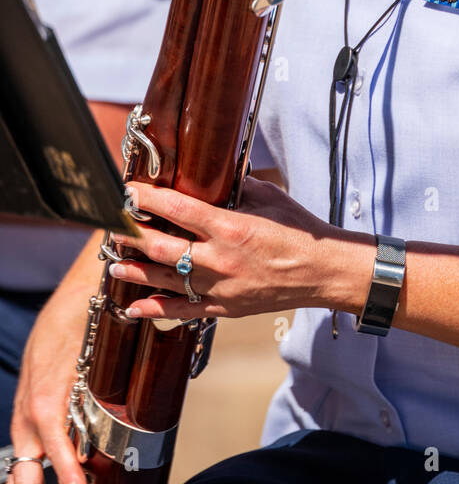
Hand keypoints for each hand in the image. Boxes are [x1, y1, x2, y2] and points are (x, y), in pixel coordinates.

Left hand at [0, 260, 95, 483]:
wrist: (84, 292)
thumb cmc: (81, 330)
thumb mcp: (73, 378)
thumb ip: (80, 409)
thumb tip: (101, 436)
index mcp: (31, 416)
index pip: (17, 471)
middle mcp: (26, 416)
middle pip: (18, 479)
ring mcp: (35, 406)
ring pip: (30, 467)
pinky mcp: (52, 393)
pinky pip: (57, 438)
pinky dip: (66, 465)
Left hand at [109, 177, 355, 320]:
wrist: (322, 271)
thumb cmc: (298, 231)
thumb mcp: (269, 197)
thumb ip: (237, 186)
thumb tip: (215, 172)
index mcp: (231, 226)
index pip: (178, 209)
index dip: (148, 199)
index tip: (128, 192)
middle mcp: (221, 258)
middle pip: (162, 247)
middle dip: (132, 236)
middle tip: (113, 227)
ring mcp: (221, 286)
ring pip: (166, 279)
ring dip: (135, 270)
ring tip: (114, 263)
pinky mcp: (224, 307)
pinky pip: (183, 310)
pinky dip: (156, 310)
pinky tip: (134, 306)